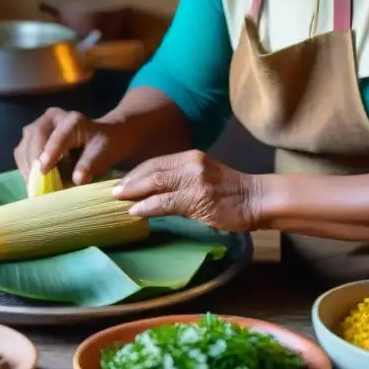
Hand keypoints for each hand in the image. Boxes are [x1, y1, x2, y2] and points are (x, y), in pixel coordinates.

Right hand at [13, 107, 132, 184]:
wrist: (102, 138)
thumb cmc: (104, 145)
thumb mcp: (104, 153)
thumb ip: (90, 164)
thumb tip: (77, 179)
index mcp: (73, 120)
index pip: (59, 135)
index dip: (50, 152)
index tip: (43, 170)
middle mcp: (52, 117)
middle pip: (35, 136)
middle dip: (33, 161)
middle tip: (35, 184)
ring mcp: (39, 125)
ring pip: (25, 143)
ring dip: (26, 166)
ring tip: (32, 186)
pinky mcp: (31, 137)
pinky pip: (22, 152)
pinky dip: (25, 167)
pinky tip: (31, 181)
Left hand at [112, 150, 259, 231]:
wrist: (256, 199)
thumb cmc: (229, 193)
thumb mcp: (202, 179)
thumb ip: (179, 181)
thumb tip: (152, 193)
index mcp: (191, 157)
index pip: (155, 162)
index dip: (135, 173)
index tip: (120, 183)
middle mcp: (191, 163)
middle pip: (152, 170)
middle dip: (130, 182)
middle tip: (112, 192)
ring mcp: (195, 180)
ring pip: (156, 184)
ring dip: (134, 193)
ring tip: (119, 201)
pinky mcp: (198, 198)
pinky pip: (166, 202)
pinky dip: (148, 207)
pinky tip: (136, 212)